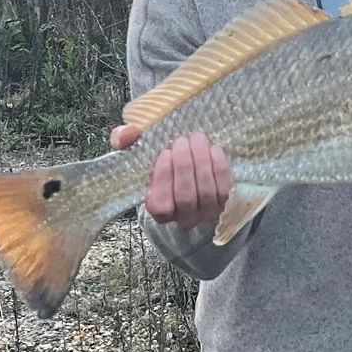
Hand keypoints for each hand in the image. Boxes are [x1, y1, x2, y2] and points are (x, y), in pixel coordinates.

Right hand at [108, 125, 231, 231]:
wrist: (192, 166)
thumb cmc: (162, 161)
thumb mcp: (139, 150)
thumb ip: (125, 140)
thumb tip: (128, 134)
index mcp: (158, 210)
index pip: (161, 205)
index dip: (163, 180)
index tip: (165, 154)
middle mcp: (183, 218)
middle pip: (186, 198)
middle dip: (185, 167)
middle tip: (183, 141)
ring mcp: (207, 214)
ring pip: (206, 194)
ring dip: (202, 163)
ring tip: (198, 139)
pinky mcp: (226, 204)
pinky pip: (225, 189)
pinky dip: (219, 168)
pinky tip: (213, 149)